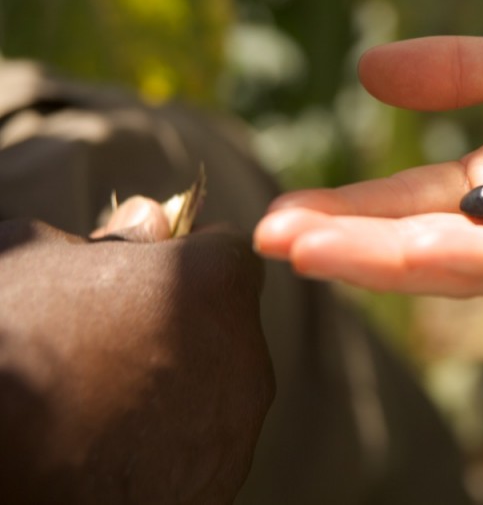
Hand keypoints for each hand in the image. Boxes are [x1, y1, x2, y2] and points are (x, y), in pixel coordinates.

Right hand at [0, 199, 274, 502]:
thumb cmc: (9, 340)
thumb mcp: (40, 256)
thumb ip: (117, 234)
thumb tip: (152, 218)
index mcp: (212, 283)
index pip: (228, 252)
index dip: (185, 259)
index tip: (143, 276)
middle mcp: (245, 352)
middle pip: (227, 320)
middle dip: (182, 322)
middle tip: (112, 340)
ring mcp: (234, 425)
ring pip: (220, 382)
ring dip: (179, 379)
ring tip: (104, 394)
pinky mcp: (217, 481)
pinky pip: (205, 441)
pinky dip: (172, 437)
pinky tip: (113, 441)